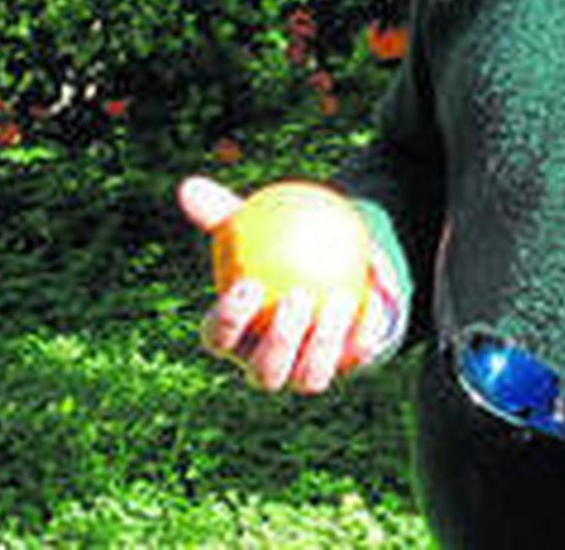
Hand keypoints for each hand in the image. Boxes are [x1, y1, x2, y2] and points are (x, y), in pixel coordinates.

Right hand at [178, 175, 401, 393]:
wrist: (327, 265)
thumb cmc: (277, 246)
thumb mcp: (252, 226)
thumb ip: (221, 212)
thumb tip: (190, 186)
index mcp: (235, 338)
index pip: (218, 338)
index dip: (228, 321)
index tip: (247, 284)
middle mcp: (266, 366)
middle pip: (265, 372)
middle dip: (279, 343)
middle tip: (297, 297)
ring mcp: (305, 374)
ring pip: (310, 377)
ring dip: (325, 343)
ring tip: (338, 300)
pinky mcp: (346, 368)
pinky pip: (358, 354)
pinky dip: (366, 328)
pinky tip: (375, 297)